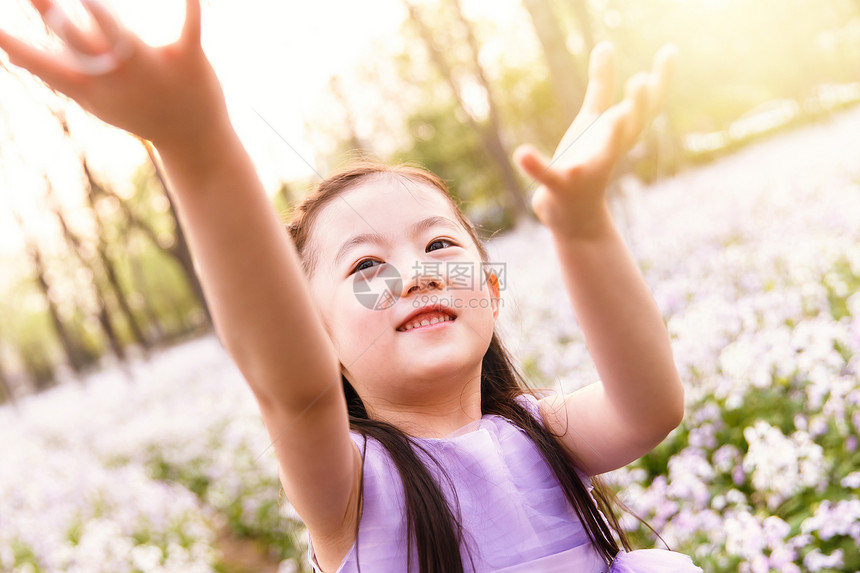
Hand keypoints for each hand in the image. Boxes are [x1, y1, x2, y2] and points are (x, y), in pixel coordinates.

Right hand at [0, 0, 227, 149]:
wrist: (193, 140)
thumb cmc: (137, 112)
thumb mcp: (94, 97)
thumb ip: (55, 72)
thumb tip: (10, 54)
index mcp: (91, 86)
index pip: (42, 65)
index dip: (15, 46)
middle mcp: (117, 76)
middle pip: (75, 40)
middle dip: (49, 13)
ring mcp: (151, 66)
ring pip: (118, 32)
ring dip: (98, 10)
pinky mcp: (188, 58)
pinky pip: (190, 27)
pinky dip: (191, 5)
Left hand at [514, 41, 675, 238]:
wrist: (573, 215)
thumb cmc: (585, 161)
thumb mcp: (593, 120)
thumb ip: (600, 84)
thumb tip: (606, 44)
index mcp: (617, 135)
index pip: (646, 107)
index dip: (660, 80)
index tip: (669, 52)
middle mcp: (608, 152)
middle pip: (631, 129)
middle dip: (638, 107)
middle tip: (641, 81)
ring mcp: (586, 171)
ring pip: (603, 155)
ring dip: (611, 136)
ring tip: (613, 115)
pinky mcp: (561, 186)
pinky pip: (549, 176)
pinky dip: (535, 166)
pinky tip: (521, 153)